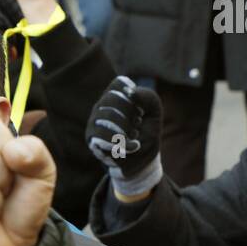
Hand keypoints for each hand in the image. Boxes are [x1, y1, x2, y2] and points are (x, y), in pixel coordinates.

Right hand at [85, 76, 161, 198]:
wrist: (141, 160)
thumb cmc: (146, 132)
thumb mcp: (154, 113)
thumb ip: (148, 97)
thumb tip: (129, 92)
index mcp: (115, 95)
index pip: (119, 84)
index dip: (134, 96)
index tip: (141, 110)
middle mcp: (101, 105)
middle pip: (112, 98)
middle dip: (130, 113)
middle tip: (137, 125)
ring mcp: (93, 121)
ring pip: (106, 116)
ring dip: (126, 128)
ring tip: (133, 136)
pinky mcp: (92, 138)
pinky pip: (103, 135)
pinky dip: (123, 143)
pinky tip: (132, 146)